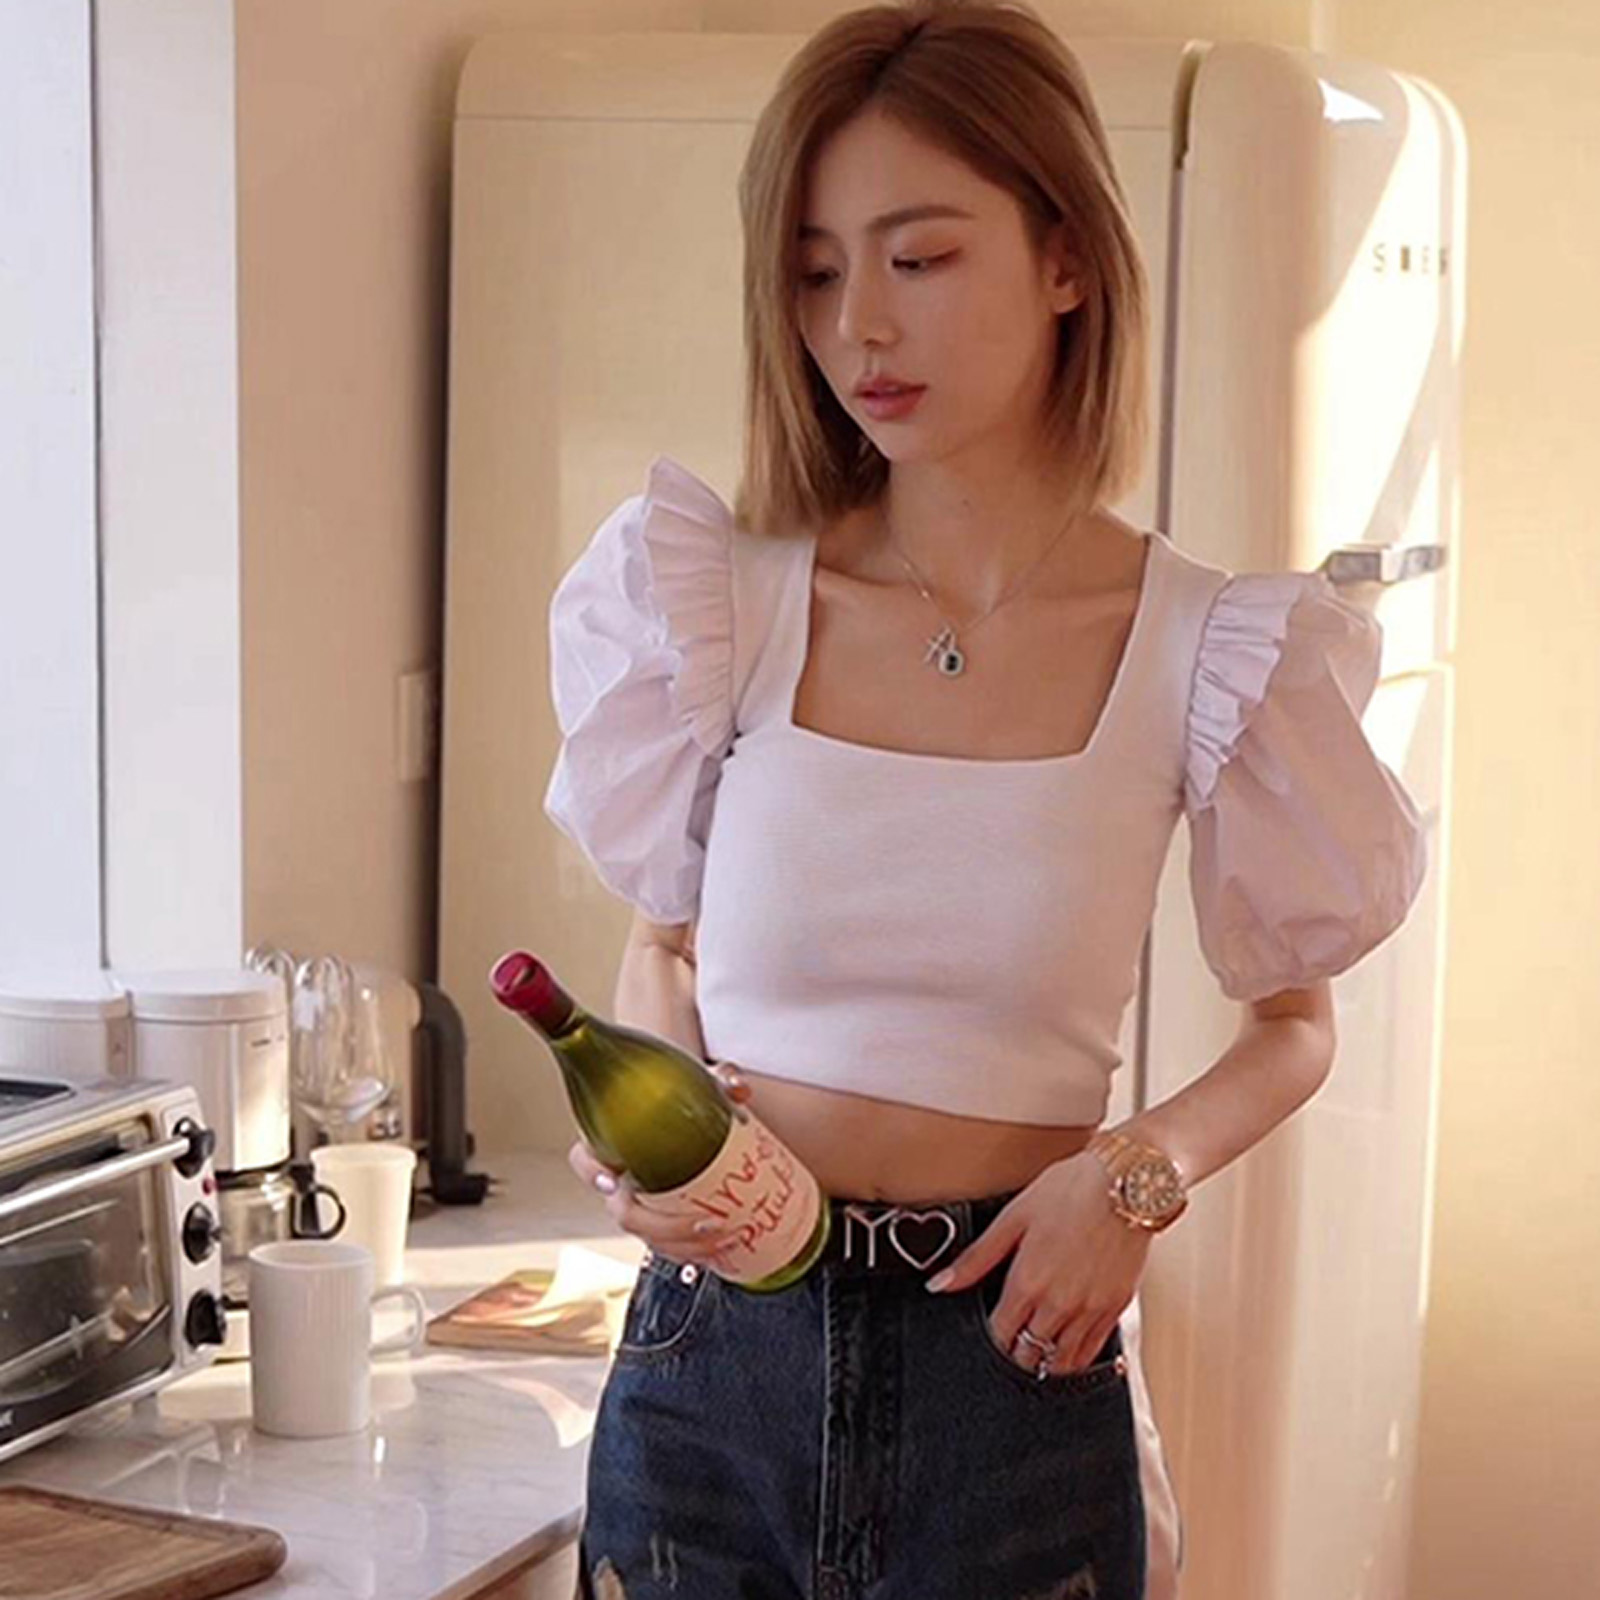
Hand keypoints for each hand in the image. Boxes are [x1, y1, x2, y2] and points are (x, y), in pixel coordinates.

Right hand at [566, 1059, 752, 1268]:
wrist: (689, 1108)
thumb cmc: (683, 1092)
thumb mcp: (701, 1079)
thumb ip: (719, 1078)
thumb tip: (736, 1088)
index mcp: (611, 1141)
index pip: (584, 1160)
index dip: (593, 1173)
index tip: (614, 1178)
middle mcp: (620, 1178)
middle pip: (625, 1215)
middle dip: (664, 1226)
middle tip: (705, 1220)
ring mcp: (640, 1202)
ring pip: (649, 1237)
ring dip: (684, 1245)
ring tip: (723, 1236)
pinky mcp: (661, 1218)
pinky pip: (666, 1245)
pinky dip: (692, 1252)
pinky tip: (721, 1250)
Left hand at [925, 1151, 1151, 1375]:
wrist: (1126, 1184)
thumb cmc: (1071, 1191)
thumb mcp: (1013, 1218)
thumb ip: (976, 1258)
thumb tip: (940, 1283)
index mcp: (1028, 1281)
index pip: (1001, 1333)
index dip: (992, 1338)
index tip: (992, 1331)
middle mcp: (1059, 1303)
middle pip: (1029, 1352)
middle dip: (1015, 1351)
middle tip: (1012, 1343)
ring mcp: (1090, 1310)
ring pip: (1060, 1361)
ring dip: (1044, 1360)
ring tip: (1036, 1351)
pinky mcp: (1116, 1308)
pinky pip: (1092, 1352)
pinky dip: (1075, 1358)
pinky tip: (1067, 1351)